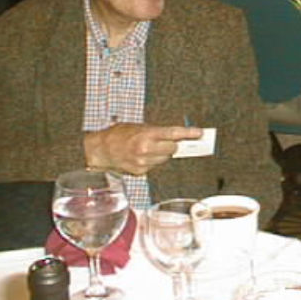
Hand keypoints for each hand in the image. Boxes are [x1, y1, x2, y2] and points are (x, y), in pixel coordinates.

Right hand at [83, 123, 202, 174]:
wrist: (100, 150)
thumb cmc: (118, 135)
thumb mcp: (139, 127)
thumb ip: (158, 132)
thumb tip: (177, 136)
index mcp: (147, 135)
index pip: (174, 133)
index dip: (189, 133)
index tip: (200, 133)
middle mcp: (147, 149)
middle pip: (173, 148)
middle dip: (172, 144)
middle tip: (163, 140)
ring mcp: (144, 162)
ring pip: (166, 158)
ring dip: (162, 153)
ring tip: (148, 148)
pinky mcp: (141, 172)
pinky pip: (155, 166)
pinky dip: (152, 161)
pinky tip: (142, 156)